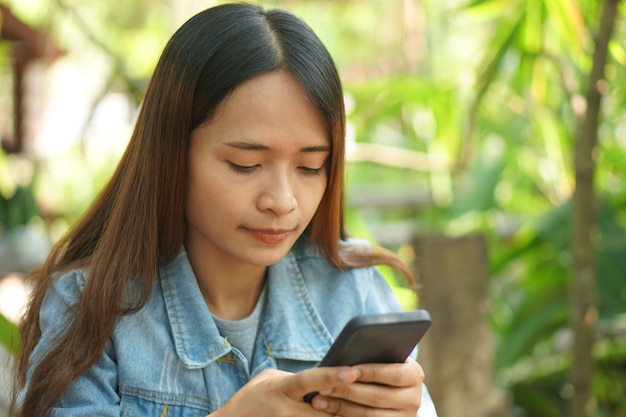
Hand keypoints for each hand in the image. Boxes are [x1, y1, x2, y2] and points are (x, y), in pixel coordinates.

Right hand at [212, 366, 359, 416]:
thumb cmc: (253, 397)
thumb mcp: (271, 379)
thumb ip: (298, 379)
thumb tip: (326, 378)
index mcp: (282, 388)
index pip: (311, 380)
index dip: (332, 376)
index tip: (353, 372)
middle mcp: (286, 411)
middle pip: (324, 413)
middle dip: (347, 409)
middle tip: (372, 401)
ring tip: (363, 412)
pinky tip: (342, 416)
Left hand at [310, 359, 423, 416]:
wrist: (390, 390)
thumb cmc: (378, 366)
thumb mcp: (380, 358)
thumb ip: (371, 355)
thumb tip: (348, 356)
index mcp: (414, 375)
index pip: (395, 374)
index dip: (371, 372)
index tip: (348, 370)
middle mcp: (414, 399)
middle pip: (379, 397)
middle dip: (348, 391)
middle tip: (323, 387)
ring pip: (371, 416)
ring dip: (341, 408)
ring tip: (319, 401)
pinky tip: (330, 413)